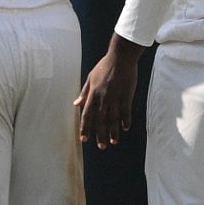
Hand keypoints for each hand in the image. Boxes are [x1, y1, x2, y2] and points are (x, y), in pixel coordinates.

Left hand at [73, 34, 143, 148]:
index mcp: (93, 94)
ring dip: (113, 132)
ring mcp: (116, 97)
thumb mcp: (90, 77)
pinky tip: (125, 129)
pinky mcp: (127, 96)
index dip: (85, 127)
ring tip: (113, 142)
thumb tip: (76, 104)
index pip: (87, 114)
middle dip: (100, 134)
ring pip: (114, 119)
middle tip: (101, 146)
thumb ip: (84, 92)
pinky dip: (125, 121)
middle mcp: (104, 98)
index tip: (84, 139)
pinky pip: (126, 111)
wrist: (120, 58)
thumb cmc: (104, 66)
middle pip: (101, 120)